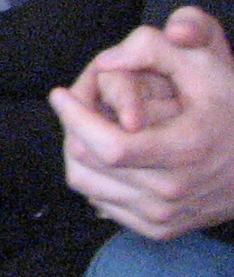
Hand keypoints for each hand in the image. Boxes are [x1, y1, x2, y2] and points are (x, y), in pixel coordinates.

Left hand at [54, 9, 233, 240]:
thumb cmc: (231, 108)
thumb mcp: (206, 65)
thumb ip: (157, 47)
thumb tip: (109, 60)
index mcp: (186, 152)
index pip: (107, 146)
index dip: (74, 117)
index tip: (61, 93)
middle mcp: (174, 192)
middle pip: (87, 164)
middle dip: (72, 127)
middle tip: (75, 104)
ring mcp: (165, 216)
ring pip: (86, 185)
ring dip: (77, 151)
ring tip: (87, 126)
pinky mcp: (159, 229)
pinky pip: (102, 204)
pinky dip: (94, 176)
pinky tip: (106, 153)